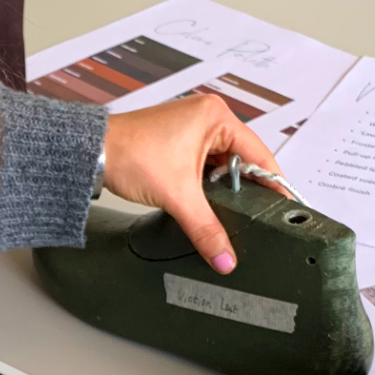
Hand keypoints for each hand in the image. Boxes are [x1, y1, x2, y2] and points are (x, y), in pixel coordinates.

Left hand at [103, 95, 287, 271]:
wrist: (91, 151)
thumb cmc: (129, 154)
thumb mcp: (178, 196)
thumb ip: (206, 229)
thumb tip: (226, 258)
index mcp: (216, 116)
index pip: (259, 153)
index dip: (272, 183)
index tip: (283, 206)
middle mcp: (208, 116)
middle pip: (242, 159)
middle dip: (245, 189)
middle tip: (255, 216)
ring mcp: (192, 127)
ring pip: (222, 164)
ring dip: (223, 188)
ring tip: (229, 212)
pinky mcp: (179, 140)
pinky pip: (205, 164)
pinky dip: (207, 184)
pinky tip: (207, 203)